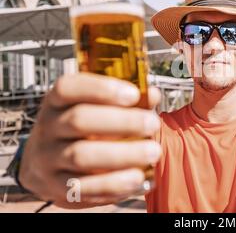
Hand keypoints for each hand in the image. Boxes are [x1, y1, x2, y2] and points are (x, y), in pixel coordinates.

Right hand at [19, 73, 161, 208]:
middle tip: (152, 123)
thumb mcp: (94, 108)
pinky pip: (83, 188)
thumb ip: (125, 100)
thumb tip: (153, 95)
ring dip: (122, 155)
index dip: (101, 89)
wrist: (42, 163)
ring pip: (81, 156)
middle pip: (79, 120)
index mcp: (57, 101)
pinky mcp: (56, 187)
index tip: (133, 94)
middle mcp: (48, 127)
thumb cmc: (80, 128)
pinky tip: (138, 178)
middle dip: (121, 122)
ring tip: (153, 152)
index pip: (69, 88)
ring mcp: (48, 159)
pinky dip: (114, 184)